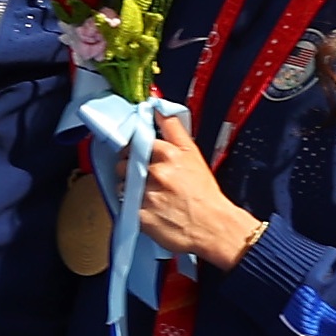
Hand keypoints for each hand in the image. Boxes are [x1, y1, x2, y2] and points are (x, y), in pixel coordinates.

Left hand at [136, 111, 259, 267]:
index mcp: (168, 153)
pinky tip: (149, 208)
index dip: (135, 147)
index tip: (138, 153)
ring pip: (122, 184)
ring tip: (149, 195)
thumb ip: (172, 128)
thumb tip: (157, 108)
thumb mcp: (193, 153)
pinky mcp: (140, 215)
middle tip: (147, 177)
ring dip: (129, 189)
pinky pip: (124, 205)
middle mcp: (156, 172)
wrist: (213, 227)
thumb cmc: (204, 194)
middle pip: (125, 162)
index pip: (136, 140)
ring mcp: (147, 194)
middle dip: (131, 168)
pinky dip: (132, 207)